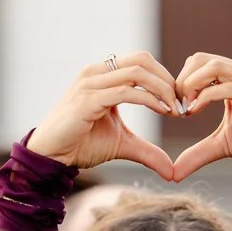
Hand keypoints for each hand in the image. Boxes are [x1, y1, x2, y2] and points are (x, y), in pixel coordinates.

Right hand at [25, 52, 175, 176]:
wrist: (50, 157)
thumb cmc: (79, 146)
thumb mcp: (121, 145)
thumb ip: (147, 150)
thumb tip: (172, 171)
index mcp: (102, 76)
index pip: (141, 62)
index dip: (165, 78)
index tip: (178, 102)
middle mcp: (95, 73)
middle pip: (142, 60)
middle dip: (167, 80)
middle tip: (181, 102)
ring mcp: (89, 84)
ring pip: (137, 72)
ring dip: (162, 88)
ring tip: (174, 108)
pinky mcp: (87, 100)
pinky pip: (126, 91)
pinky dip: (149, 99)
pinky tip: (162, 111)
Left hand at [173, 55, 231, 180]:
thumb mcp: (222, 146)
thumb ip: (197, 153)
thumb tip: (173, 173)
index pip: (198, 63)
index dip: (179, 82)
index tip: (173, 106)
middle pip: (201, 59)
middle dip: (180, 81)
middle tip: (175, 106)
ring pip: (213, 66)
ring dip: (189, 86)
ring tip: (184, 109)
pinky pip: (227, 88)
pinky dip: (204, 98)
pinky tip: (193, 112)